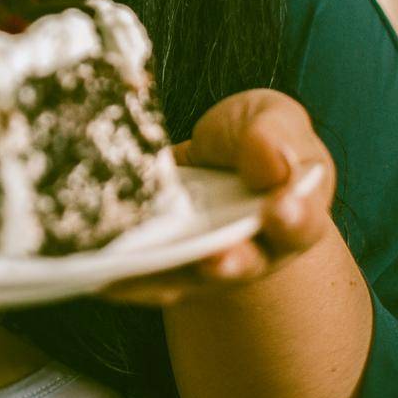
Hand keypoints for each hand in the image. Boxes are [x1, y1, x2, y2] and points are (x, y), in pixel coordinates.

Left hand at [103, 88, 335, 306]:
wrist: (217, 153)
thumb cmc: (256, 136)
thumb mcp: (270, 119)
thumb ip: (271, 138)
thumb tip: (273, 162)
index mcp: (294, 211)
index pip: (300, 222)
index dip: (292, 218)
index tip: (279, 208)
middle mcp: (254, 249)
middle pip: (244, 265)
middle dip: (230, 264)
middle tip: (216, 260)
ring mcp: (205, 262)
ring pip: (186, 279)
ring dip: (164, 278)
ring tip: (137, 270)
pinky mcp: (163, 262)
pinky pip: (142, 275)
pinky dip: (121, 275)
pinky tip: (98, 270)